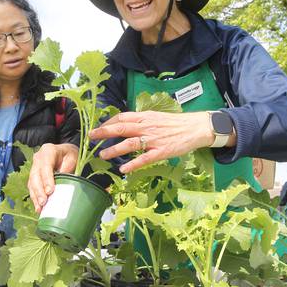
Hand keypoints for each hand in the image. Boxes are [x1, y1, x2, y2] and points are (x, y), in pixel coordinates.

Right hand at [28, 143, 77, 211]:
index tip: (50, 191)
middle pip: (35, 176)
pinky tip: (38, 208)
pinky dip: (35, 198)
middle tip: (44, 202)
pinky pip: (32, 187)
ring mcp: (34, 167)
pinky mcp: (34, 176)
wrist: (65, 152)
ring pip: (32, 183)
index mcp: (48, 151)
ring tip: (40, 208)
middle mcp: (38, 158)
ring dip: (35, 196)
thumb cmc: (70, 155)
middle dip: (39, 190)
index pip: (45, 166)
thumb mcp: (73, 158)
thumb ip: (67, 169)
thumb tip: (62, 185)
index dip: (47, 179)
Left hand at [89, 111, 220, 173]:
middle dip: (104, 132)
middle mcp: (147, 126)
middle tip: (91, 137)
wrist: (195, 127)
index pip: (122, 117)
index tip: (99, 128)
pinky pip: (144, 158)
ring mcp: (154, 139)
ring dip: (114, 150)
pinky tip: (123, 170)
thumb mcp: (156, 117)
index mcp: (145, 117)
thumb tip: (126, 125)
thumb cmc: (176, 123)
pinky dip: (133, 164)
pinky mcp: (162, 151)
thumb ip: (142, 121)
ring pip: (129, 143)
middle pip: (121, 128)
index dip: (108, 122)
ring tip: (103, 155)